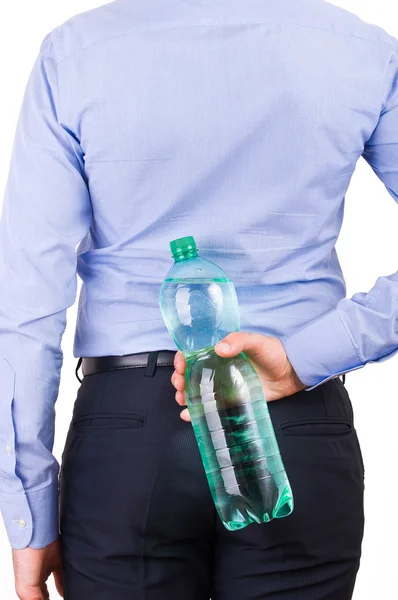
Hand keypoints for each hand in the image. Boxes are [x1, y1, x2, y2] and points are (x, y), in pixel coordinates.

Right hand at [12, 538, 63, 599]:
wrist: (36, 534)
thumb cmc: (25, 558)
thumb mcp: (26, 588)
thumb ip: (34, 599)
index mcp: (27, 585)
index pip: (35, 598)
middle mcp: (36, 576)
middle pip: (43, 593)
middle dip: (47, 598)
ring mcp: (46, 566)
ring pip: (53, 584)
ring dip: (58, 591)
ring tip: (66, 596)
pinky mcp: (57, 558)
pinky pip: (61, 574)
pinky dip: (64, 582)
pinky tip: (67, 590)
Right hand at [171, 332, 305, 421]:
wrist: (292, 373)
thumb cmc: (274, 352)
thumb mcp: (256, 341)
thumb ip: (238, 341)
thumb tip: (219, 348)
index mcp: (221, 353)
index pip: (195, 355)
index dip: (183, 359)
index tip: (179, 365)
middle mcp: (219, 370)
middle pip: (191, 375)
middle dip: (180, 380)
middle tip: (179, 385)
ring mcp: (224, 386)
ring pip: (197, 392)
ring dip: (185, 396)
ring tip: (182, 400)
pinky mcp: (232, 402)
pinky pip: (211, 408)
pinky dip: (197, 413)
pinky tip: (189, 416)